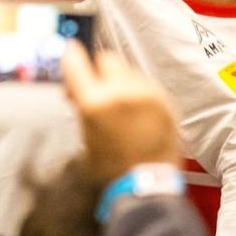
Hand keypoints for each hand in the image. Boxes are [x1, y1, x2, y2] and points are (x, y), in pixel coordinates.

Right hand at [62, 41, 180, 184]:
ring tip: (120, 104)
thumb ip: (81, 104)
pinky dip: (139, 92)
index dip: (71, 55)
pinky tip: (137, 111)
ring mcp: (146, 94)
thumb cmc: (109, 167)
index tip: (71, 52)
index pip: (76, 61)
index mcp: (94, 101)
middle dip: (99, 70)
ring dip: (120, 81)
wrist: (145, 182)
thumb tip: (77, 87)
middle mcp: (120, 91)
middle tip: (97, 87)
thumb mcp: (84, 135)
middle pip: (106, 59)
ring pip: (129, 70)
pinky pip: (146, 84)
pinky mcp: (164, 100)